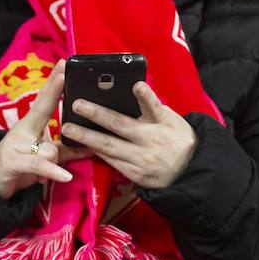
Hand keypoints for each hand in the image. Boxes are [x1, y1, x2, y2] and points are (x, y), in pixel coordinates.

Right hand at [0, 61, 91, 199]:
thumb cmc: (21, 161)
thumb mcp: (46, 155)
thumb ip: (67, 150)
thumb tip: (92, 147)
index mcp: (31, 124)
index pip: (44, 99)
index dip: (54, 82)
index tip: (63, 63)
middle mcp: (23, 129)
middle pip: (40, 108)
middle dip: (53, 91)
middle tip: (64, 75)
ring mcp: (16, 144)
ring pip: (48, 147)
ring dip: (54, 162)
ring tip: (54, 172)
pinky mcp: (13, 162)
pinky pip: (39, 164)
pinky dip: (54, 171)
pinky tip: (66, 176)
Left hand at [59, 81, 196, 188]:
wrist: (191, 172)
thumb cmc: (176, 138)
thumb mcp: (170, 120)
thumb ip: (150, 109)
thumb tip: (126, 91)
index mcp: (163, 122)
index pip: (154, 106)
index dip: (145, 96)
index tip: (135, 85)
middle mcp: (152, 140)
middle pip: (121, 125)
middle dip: (97, 114)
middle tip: (76, 104)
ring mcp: (142, 159)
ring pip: (110, 146)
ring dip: (86, 136)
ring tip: (67, 128)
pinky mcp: (136, 174)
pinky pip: (111, 161)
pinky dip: (94, 151)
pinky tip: (79, 143)